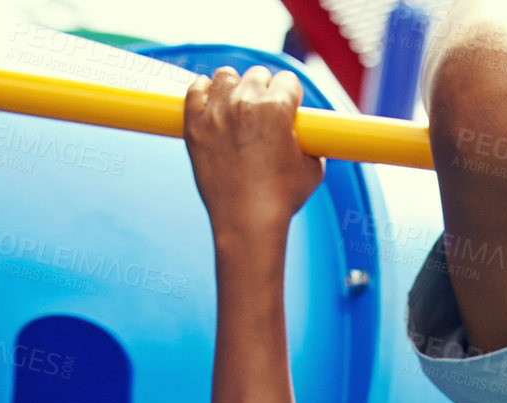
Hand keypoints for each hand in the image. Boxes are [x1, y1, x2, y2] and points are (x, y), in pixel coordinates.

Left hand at [184, 66, 324, 243]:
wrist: (248, 222)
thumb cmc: (282, 199)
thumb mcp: (312, 169)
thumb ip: (310, 142)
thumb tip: (306, 134)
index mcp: (276, 109)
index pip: (288, 81)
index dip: (292, 95)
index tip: (290, 108)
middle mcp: (244, 103)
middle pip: (258, 75)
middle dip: (265, 90)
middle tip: (266, 113)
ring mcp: (216, 111)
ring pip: (226, 76)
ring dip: (235, 87)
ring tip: (238, 108)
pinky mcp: (194, 123)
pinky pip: (196, 88)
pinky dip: (205, 92)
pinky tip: (213, 104)